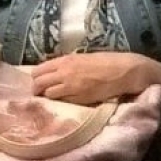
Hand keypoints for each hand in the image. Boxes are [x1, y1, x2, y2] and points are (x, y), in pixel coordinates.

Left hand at [30, 52, 160, 104]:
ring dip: (49, 97)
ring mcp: (71, 87)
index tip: (39, 82)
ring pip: (48, 94)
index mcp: (65, 61)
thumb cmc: (106, 63)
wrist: (124, 71)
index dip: (36, 78)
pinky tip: (67, 100)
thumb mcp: (82, 58)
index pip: (38, 70)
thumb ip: (66, 65)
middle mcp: (64, 73)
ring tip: (55, 98)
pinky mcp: (80, 98)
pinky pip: (62, 101)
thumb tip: (53, 73)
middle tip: (42, 93)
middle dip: (37, 89)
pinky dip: (61, 102)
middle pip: (38, 83)